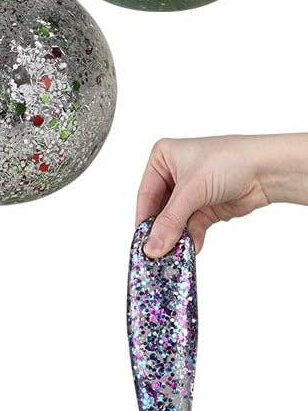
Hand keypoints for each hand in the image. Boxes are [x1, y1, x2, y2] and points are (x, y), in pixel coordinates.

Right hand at [136, 134, 307, 255]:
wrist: (268, 169)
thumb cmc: (229, 160)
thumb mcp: (191, 190)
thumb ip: (170, 221)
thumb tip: (152, 246)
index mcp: (163, 158)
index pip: (146, 193)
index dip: (144, 218)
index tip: (142, 241)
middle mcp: (175, 173)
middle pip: (160, 209)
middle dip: (161, 230)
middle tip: (156, 250)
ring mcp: (191, 191)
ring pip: (176, 220)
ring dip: (177, 236)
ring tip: (173, 252)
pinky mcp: (207, 206)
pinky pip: (192, 225)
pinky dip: (192, 236)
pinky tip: (191, 247)